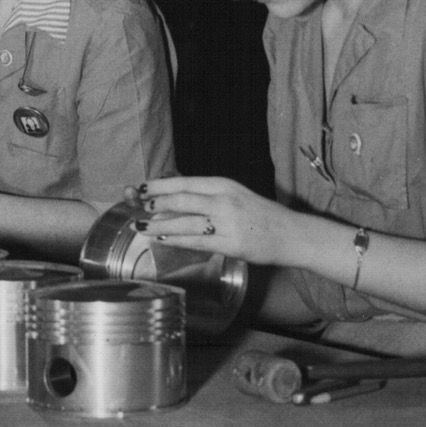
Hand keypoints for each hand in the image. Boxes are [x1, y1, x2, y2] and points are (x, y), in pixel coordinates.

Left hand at [134, 176, 307, 266]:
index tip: (141, 187)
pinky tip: (162, 238)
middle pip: (181, 200)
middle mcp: (224, 201)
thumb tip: (172, 198)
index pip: (185, 182)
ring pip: (185, 222)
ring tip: (141, 226)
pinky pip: (196, 241)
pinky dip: (176, 240)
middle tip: (136, 206)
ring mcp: (227, 223)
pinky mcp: (230, 244)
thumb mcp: (234, 194)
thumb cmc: (259, 214)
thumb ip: (207, 195)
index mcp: (223, 185)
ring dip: (160, 224)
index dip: (160, 185)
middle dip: (155, 203)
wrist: (289, 233)